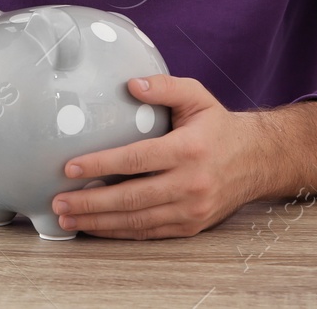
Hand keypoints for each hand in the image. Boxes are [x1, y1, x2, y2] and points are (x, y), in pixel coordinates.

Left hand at [51, 74, 259, 239]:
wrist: (258, 161)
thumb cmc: (219, 127)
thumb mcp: (197, 97)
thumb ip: (164, 86)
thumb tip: (131, 84)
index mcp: (188, 150)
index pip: (136, 160)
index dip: (100, 165)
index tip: (70, 168)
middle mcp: (190, 184)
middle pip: (131, 197)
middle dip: (90, 202)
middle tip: (59, 201)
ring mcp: (191, 209)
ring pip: (137, 221)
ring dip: (99, 222)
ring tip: (68, 218)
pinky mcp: (191, 226)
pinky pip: (149, 232)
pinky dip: (120, 232)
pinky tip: (96, 228)